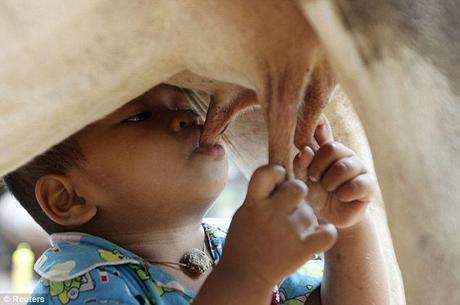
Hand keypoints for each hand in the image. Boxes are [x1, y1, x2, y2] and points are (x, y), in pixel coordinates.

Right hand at [220, 165, 336, 286]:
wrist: (244, 276)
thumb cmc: (245, 241)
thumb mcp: (245, 213)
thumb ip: (261, 194)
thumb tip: (283, 172)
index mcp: (253, 203)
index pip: (267, 171)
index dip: (276, 171)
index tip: (278, 180)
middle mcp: (270, 214)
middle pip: (298, 188)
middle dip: (297, 195)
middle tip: (290, 208)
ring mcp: (287, 232)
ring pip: (311, 213)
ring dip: (306, 220)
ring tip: (292, 233)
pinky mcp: (302, 250)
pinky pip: (328, 233)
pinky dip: (326, 233)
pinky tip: (316, 236)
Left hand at [294, 114, 376, 228]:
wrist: (331, 218)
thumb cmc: (316, 195)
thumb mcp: (303, 180)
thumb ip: (301, 165)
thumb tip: (306, 151)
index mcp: (327, 149)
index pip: (322, 128)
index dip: (318, 122)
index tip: (314, 119)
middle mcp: (345, 154)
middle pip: (331, 148)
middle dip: (318, 166)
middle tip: (314, 179)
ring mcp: (359, 167)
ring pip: (343, 167)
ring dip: (330, 182)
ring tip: (328, 189)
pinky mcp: (369, 184)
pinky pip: (356, 184)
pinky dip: (344, 194)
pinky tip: (342, 197)